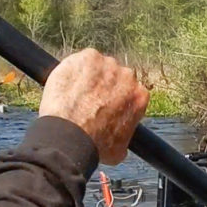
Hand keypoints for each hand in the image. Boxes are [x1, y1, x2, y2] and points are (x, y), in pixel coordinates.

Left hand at [40, 49, 149, 164]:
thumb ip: (124, 134)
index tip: (104, 104)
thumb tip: (121, 137)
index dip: (115, 98)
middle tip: (87, 100)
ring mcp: (107, 64)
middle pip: (115, 76)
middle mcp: (128, 76)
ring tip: (74, 93)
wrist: (71, 135)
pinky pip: (81, 60)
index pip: (130, 91)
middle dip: (104, 85)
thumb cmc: (95, 145)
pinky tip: (67, 84)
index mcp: (139, 96)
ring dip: (88, 76)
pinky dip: (74, 69)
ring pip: (98, 67)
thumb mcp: (120, 150)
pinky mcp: (88, 57)